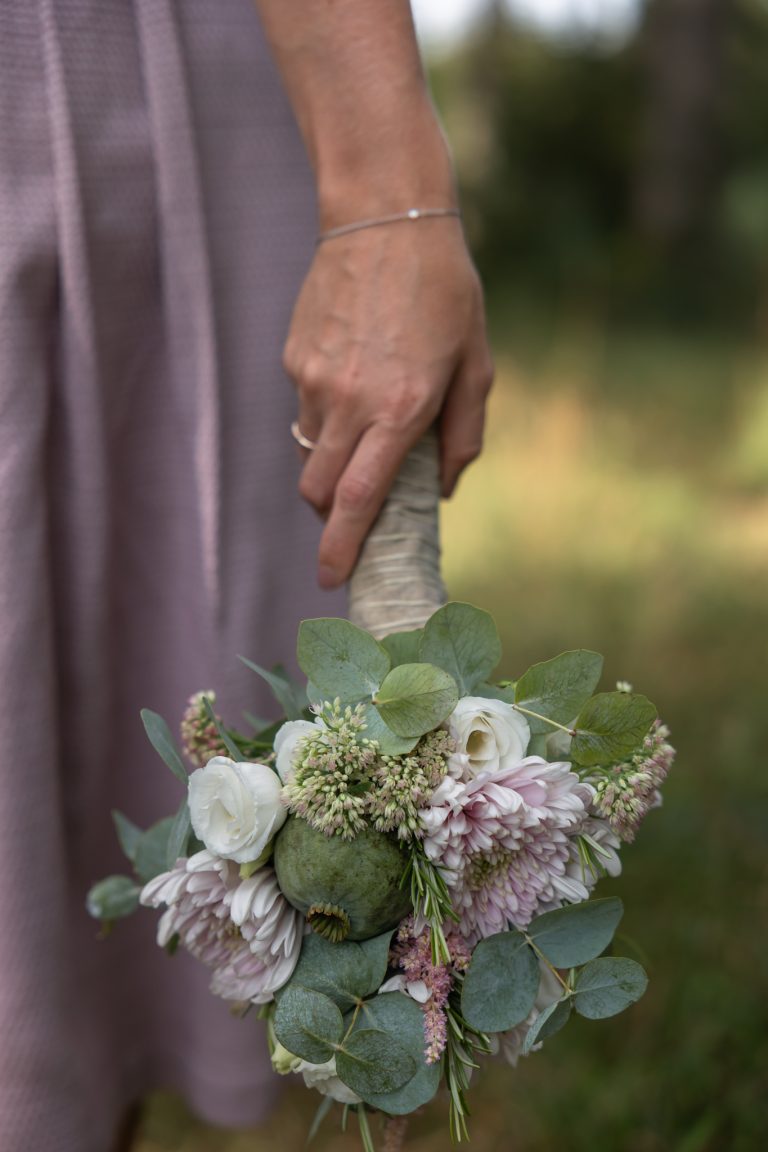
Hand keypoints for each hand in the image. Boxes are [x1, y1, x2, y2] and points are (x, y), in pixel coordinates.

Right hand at [283, 219, 492, 588]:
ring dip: (333, 461)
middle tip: (351, 516)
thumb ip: (463, 435)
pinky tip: (354, 371)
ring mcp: (314, 379)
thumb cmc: (445, 290)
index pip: (360, 501)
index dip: (342, 548)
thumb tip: (441, 491)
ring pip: (311, 451)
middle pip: (319, 491)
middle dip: (331, 518)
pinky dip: (327, 413)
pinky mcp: (295, 357)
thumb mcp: (476, 363)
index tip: (331, 579)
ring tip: (366, 423)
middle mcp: (349, 402)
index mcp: (400, 409)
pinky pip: (305, 407)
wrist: (385, 214)